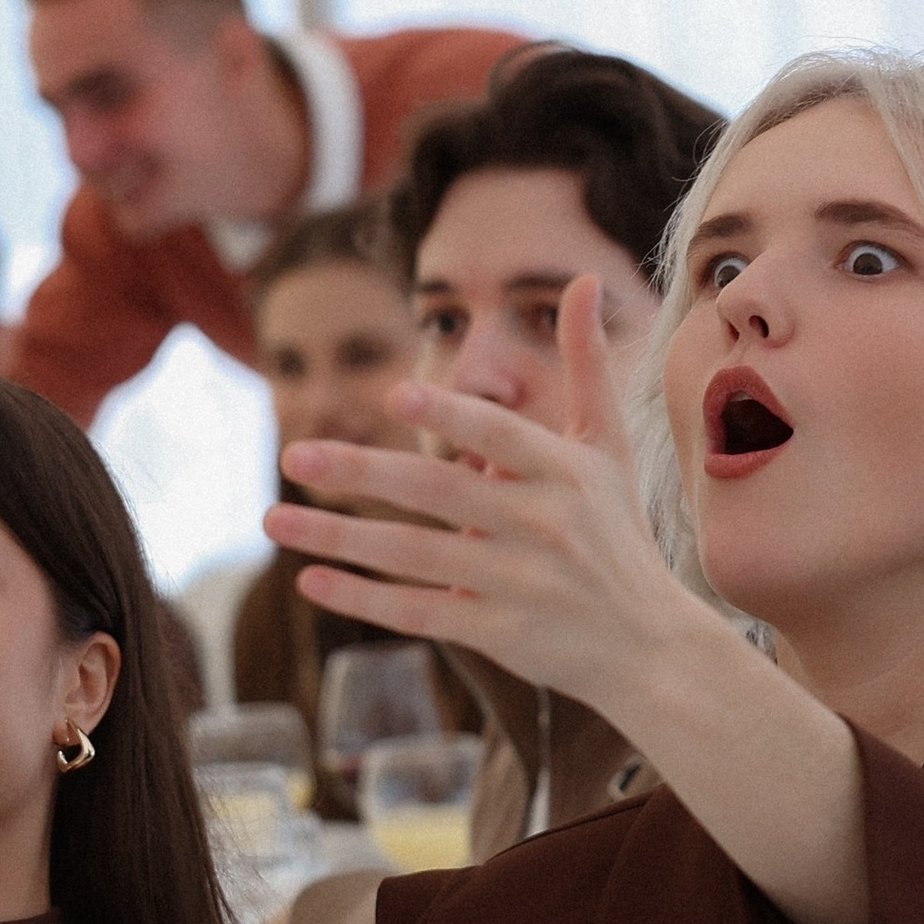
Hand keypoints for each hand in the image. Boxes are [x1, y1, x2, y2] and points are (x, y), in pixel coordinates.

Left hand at [266, 276, 693, 726]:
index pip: (499, 437)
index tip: (394, 396)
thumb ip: (587, 363)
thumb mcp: (609, 448)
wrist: (650, 644)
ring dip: (337, 537)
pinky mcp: (499, 633)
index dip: (449, 417)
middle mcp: (542, 525)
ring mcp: (519, 583)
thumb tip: (579, 279)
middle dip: (361, 472)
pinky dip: (363, 600)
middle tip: (293, 454)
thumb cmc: (617, 533)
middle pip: (438, 493)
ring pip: (414, 554)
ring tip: (273, 517)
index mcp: (565, 472)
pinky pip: (420, 612)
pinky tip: (311, 581)